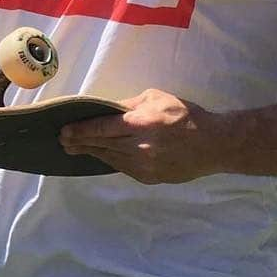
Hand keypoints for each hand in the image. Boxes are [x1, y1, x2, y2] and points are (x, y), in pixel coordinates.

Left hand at [59, 88, 221, 183]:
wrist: (214, 144)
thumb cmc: (184, 115)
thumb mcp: (155, 99)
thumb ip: (129, 105)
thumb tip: (107, 110)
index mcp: (139, 124)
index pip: (100, 129)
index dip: (80, 131)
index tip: (64, 130)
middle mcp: (139, 147)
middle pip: (101, 145)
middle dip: (79, 143)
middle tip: (62, 140)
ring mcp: (144, 166)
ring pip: (110, 158)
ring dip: (91, 153)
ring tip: (74, 148)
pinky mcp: (150, 178)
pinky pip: (123, 168)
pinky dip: (109, 160)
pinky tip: (100, 155)